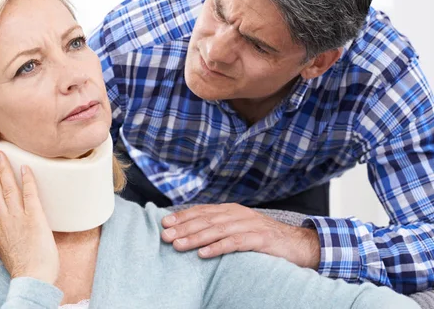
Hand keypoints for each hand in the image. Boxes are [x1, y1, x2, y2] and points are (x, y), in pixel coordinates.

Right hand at [0, 148, 58, 283]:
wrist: (32, 278)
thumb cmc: (23, 267)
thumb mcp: (5, 248)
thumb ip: (3, 234)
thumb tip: (2, 228)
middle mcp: (4, 220)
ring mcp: (18, 218)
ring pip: (7, 188)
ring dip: (3, 169)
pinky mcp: (35, 218)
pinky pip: (30, 195)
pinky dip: (27, 181)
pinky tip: (25, 168)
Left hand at [161, 203, 320, 268]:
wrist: (299, 244)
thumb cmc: (264, 238)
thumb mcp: (240, 228)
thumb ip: (220, 227)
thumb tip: (191, 231)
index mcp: (231, 210)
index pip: (202, 211)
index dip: (183, 216)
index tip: (165, 223)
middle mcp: (238, 214)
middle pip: (206, 220)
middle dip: (184, 228)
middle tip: (165, 236)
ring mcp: (250, 225)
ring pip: (217, 230)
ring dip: (196, 238)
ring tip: (178, 245)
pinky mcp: (260, 239)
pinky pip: (235, 243)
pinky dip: (218, 247)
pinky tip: (203, 254)